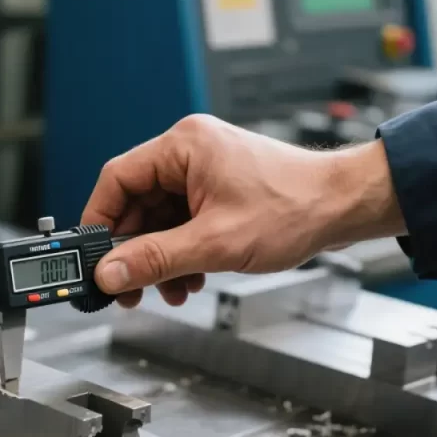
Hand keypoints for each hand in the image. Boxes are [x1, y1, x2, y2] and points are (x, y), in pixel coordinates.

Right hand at [81, 114, 404, 307]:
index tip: (91, 257)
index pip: (116, 179)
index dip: (98, 221)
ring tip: (167, 289)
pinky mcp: (217, 193)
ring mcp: (204, 173)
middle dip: (134, 251)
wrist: (346, 208)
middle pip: (136, 204)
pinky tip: (190, 278)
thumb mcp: (215, 242)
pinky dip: (180, 254)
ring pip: (159, 220)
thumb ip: (155, 259)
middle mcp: (189, 154)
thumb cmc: (297, 206)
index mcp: (182, 147)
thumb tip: (110, 273)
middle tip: (126, 287)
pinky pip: (181, 225)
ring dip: (159, 259)